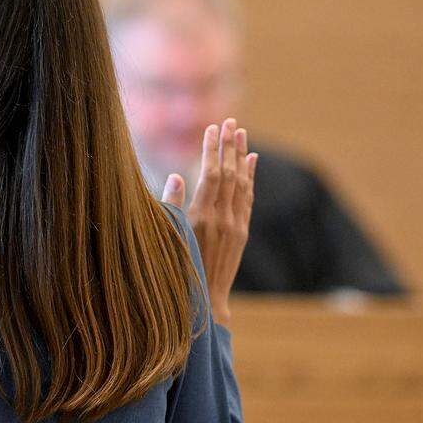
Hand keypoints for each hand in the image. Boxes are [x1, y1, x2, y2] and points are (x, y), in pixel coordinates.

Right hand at [161, 118, 256, 326]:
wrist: (206, 301)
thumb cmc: (179, 271)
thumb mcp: (170, 238)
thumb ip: (173, 207)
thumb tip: (175, 176)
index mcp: (202, 218)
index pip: (210, 175)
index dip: (211, 150)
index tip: (211, 128)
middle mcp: (223, 219)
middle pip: (228, 174)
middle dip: (229, 146)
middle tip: (230, 121)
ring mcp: (236, 226)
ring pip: (241, 183)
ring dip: (241, 156)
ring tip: (242, 133)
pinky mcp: (242, 233)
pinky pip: (248, 198)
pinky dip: (250, 178)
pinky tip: (251, 161)